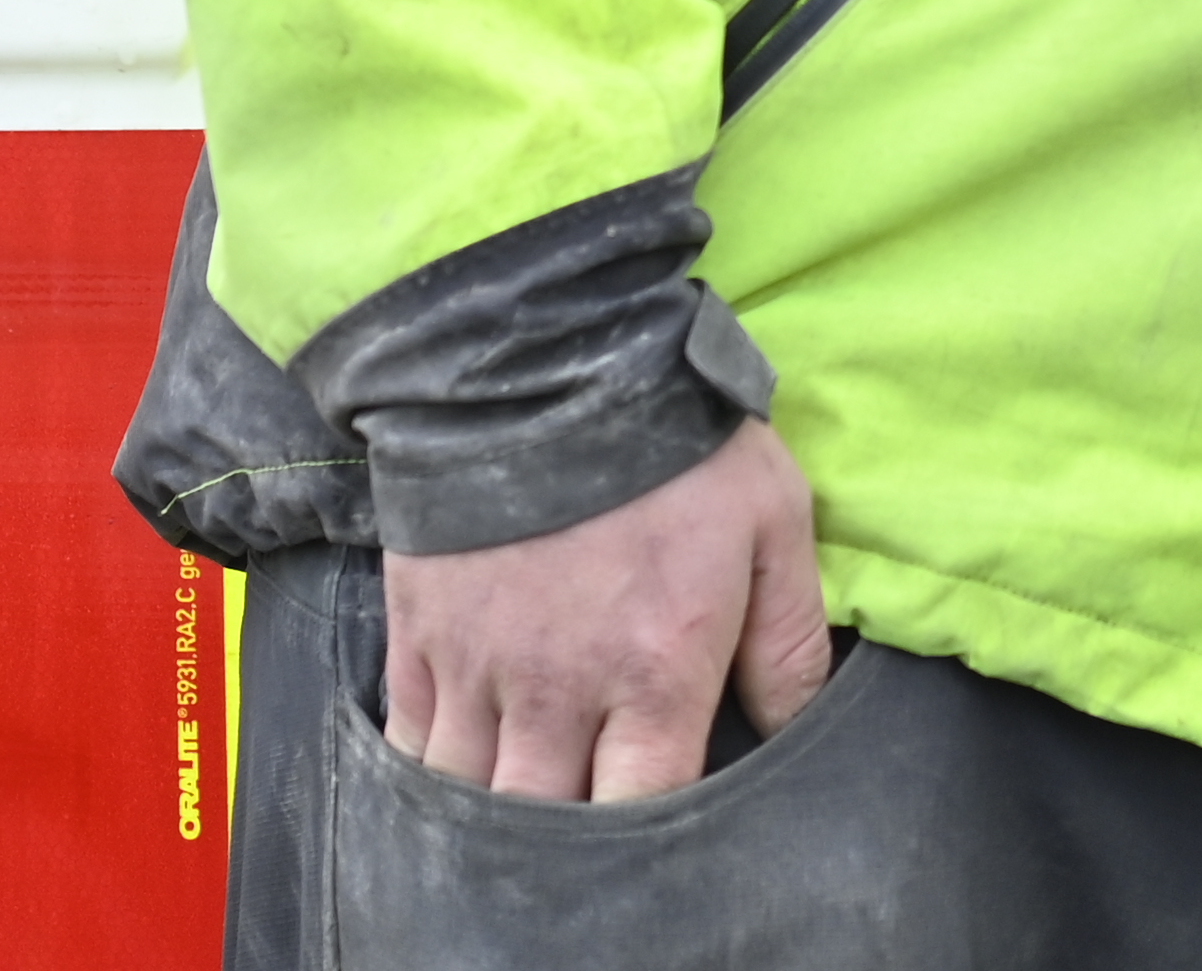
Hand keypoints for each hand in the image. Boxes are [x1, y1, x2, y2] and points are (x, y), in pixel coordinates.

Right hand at [380, 417, 831, 800]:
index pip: (646, 811)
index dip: (655, 837)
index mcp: (655, 672)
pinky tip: (462, 763)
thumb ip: (787, 635)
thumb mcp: (772, 519)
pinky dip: (431, 769)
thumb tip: (791, 723)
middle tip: (588, 810)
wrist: (543, 363)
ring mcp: (478, 670)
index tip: (665, 819)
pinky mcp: (419, 639)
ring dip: (496, 811)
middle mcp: (557, 691)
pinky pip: (410, 745)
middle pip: (546, 824)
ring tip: (527, 793)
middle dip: (568, 838)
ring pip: (469, 798)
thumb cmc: (675, 441)